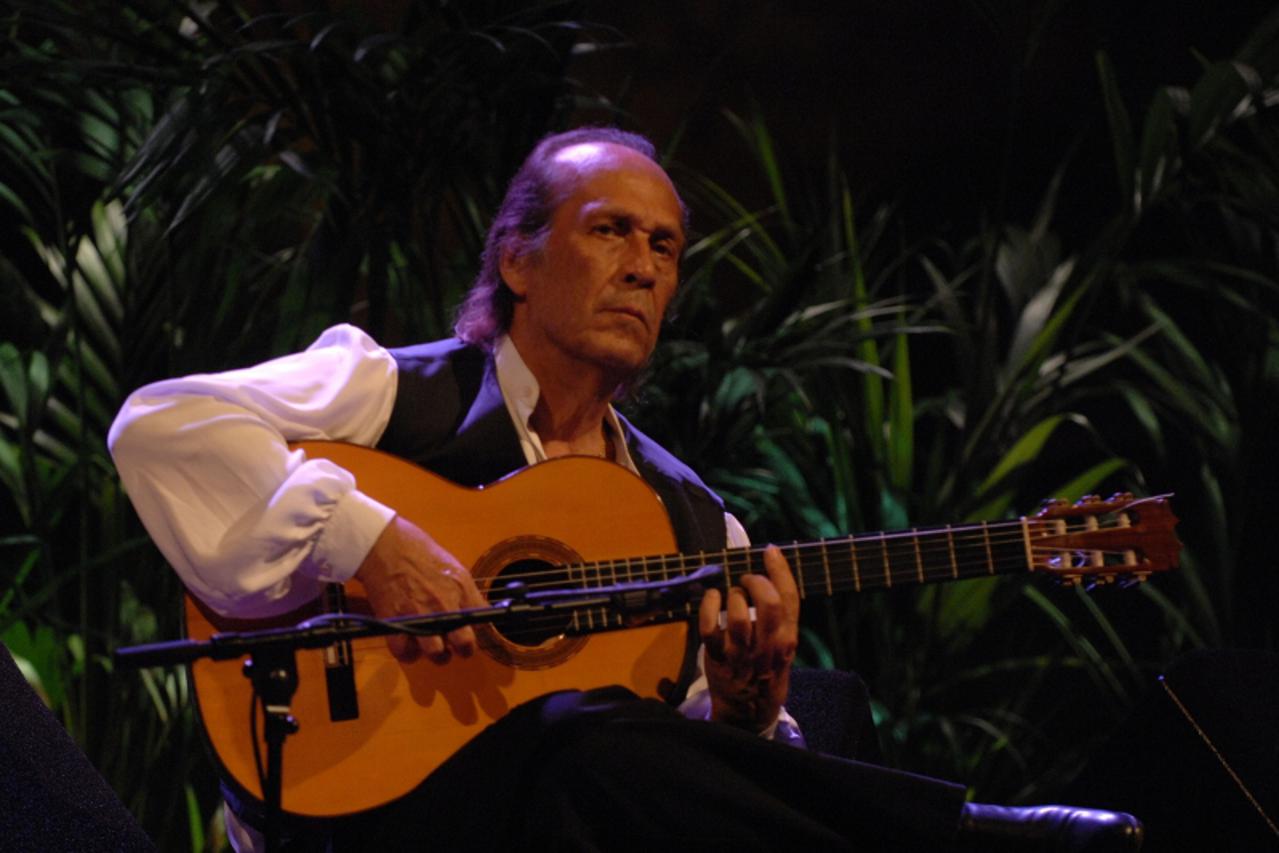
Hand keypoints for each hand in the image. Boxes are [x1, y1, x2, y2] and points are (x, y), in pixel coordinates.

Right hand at [355, 515, 486, 663]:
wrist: (386, 546)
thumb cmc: (419, 552)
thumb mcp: (454, 567)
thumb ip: (467, 592)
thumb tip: (477, 611)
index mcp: (461, 589)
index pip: (483, 619)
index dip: (478, 627)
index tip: (472, 629)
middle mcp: (444, 606)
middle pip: (465, 644)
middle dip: (463, 649)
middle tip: (456, 646)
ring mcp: (420, 616)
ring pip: (437, 653)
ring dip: (437, 654)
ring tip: (434, 647)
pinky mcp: (396, 623)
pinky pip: (406, 653)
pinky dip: (409, 654)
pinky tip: (411, 645)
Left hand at [698, 545, 799, 732]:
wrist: (749, 712)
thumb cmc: (766, 670)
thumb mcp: (784, 646)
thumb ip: (781, 617)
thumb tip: (769, 576)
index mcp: (787, 640)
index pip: (789, 599)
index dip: (780, 570)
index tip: (770, 551)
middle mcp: (767, 647)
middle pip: (768, 605)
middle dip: (756, 582)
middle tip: (748, 578)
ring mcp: (741, 654)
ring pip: (738, 616)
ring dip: (734, 597)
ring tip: (732, 595)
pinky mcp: (716, 658)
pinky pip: (709, 627)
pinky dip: (708, 605)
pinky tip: (712, 597)